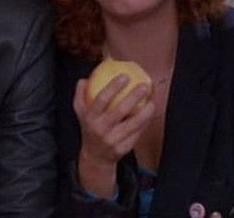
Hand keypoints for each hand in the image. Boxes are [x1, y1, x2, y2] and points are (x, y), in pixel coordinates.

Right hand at [74, 75, 154, 195]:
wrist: (95, 156)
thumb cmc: (90, 127)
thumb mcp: (80, 112)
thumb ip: (81, 94)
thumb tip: (86, 78)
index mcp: (90, 117)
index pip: (101, 99)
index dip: (113, 87)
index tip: (125, 76)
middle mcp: (100, 129)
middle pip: (120, 110)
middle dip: (134, 96)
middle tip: (144, 86)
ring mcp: (112, 140)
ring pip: (133, 124)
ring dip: (145, 112)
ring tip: (152, 101)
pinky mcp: (123, 148)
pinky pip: (137, 133)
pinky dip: (145, 122)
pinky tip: (150, 113)